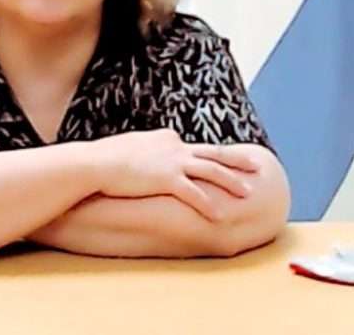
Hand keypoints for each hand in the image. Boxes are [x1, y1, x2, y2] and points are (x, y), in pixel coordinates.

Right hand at [90, 129, 259, 221]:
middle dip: (238, 160)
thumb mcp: (132, 148)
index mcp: (167, 138)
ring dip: (232, 182)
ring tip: (249, 193)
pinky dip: (209, 204)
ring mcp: (172, 162)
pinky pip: (194, 193)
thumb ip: (146, 151)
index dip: (212, 157)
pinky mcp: (166, 179)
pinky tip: (221, 215)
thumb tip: (145, 156)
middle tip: (258, 164)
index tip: (229, 161)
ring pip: (211, 171)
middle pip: (214, 153)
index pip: (195, 148)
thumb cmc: (106, 158)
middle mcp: (175, 147)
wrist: (96, 163)